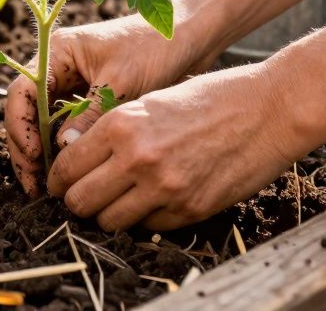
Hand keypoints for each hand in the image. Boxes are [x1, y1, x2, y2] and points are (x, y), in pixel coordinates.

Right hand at [5, 14, 208, 196]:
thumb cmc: (157, 46)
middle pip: (28, 112)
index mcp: (58, 52)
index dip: (21, 126)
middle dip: (26, 149)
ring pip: (44, 124)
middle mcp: (59, 67)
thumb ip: (91, 113)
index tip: (33, 157)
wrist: (191, 36)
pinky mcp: (90, 99)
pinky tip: (70, 174)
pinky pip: (66, 127)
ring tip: (47, 188)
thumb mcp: (122, 81)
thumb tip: (63, 150)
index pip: (22, 91)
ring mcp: (72, 84)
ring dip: (43, 154)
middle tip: (35, 186)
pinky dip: (65, 150)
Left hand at [46, 63, 301, 230]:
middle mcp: (137, 159)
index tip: (59, 183)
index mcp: (121, 125)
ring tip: (117, 200)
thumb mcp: (149, 102)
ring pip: (109, 222)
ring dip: (108, 214)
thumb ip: (111, 130)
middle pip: (80, 202)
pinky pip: (149, 226)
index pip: (66, 167)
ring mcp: (165, 189)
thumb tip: (75, 155)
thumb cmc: (209, 98)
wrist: (267, 109)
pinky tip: (153, 199)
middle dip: (76, 201)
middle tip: (82, 196)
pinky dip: (145, 217)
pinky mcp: (190, 209)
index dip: (57, 179)